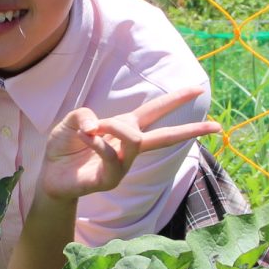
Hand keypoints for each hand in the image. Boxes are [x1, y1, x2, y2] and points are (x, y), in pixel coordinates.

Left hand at [38, 86, 220, 201]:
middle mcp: (129, 146)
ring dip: (114, 127)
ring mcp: (124, 164)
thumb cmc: (65, 145)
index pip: (155, 111)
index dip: (175, 99)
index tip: (199, 90)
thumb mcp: (72, 120)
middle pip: (166, 136)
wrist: (52, 174)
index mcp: (125, 127)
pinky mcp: (112, 178)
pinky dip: (96, 142)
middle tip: (217, 126)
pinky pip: (110, 154)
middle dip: (191, 130)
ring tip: (93, 129)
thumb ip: (84, 114)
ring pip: (134, 139)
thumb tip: (97, 126)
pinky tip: (85, 138)